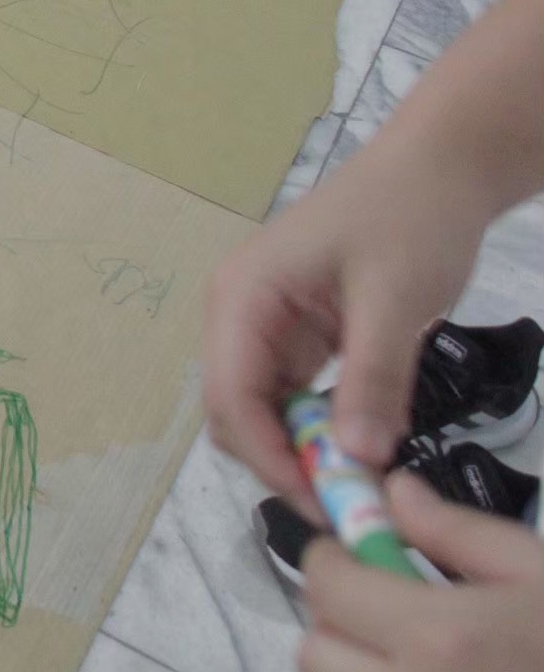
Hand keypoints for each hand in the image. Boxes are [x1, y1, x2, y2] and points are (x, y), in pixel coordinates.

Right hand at [202, 139, 483, 502]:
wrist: (439, 167)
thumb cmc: (409, 216)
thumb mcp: (395, 299)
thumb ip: (373, 379)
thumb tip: (358, 459)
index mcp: (243, 296)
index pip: (231, 394)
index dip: (268, 456)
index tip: (324, 504)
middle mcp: (239, 313)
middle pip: (234, 409)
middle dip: (279, 461)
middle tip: (344, 502)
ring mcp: (266, 323)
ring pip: (261, 410)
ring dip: (298, 450)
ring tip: (355, 481)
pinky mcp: (298, 334)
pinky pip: (292, 396)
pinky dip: (318, 428)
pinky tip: (357, 444)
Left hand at [299, 473, 543, 671]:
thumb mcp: (533, 568)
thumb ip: (454, 531)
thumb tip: (393, 493)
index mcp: (440, 636)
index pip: (327, 586)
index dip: (332, 558)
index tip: (355, 548)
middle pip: (316, 654)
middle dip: (336, 620)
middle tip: (381, 602)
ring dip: (356, 667)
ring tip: (414, 649)